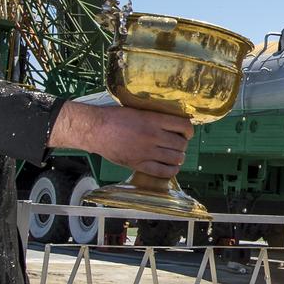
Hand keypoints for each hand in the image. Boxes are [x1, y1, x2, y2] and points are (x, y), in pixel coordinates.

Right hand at [50, 102, 193, 178]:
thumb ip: (155, 119)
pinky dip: (171, 171)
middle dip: (183, 145)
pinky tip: (170, 167)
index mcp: (154, 120)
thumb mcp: (138, 111)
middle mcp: (153, 136)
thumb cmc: (114, 117)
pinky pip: (162, 171)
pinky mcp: (139, 164)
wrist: (95, 129)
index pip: (184, 126)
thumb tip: (172, 125)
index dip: (189, 131)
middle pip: (181, 144)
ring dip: (178, 157)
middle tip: (177, 144)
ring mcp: (146, 152)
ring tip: (174, 155)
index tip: (186, 132)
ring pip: (175, 158)